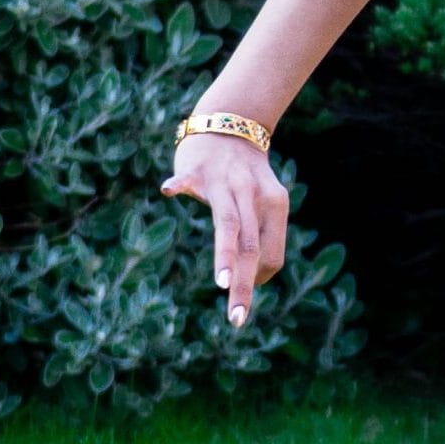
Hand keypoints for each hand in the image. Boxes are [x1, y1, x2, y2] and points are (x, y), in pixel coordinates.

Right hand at [162, 131, 289, 327]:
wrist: (231, 124)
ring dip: (225, 254)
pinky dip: (180, 185)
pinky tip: (170, 190)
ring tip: (222, 282)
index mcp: (274, 205)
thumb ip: (259, 236)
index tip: (242, 297)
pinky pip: (188, 179)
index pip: (271, 253)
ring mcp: (225, 182)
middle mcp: (253, 195)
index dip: (258, 278)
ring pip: (227, 223)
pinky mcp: (198, 169)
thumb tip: (256, 279)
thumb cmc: (244, 176)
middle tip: (238, 320)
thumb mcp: (263, 202)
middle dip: (244, 286)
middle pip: (251, 247)